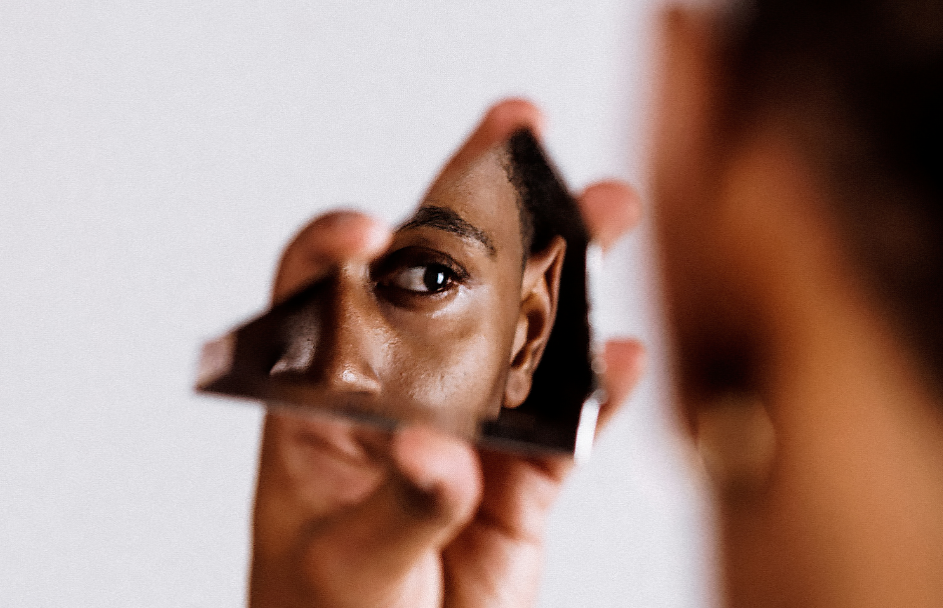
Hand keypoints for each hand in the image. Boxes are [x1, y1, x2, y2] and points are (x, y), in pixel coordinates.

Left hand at [249, 100, 644, 607]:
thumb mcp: (341, 564)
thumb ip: (397, 503)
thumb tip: (438, 447)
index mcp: (324, 404)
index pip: (321, 296)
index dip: (339, 246)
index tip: (368, 230)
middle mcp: (398, 397)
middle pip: (438, 280)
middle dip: (477, 205)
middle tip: (516, 132)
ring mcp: (467, 429)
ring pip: (519, 335)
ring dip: (563, 275)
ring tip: (605, 211)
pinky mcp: (521, 477)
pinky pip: (566, 421)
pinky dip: (599, 391)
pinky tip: (624, 357)